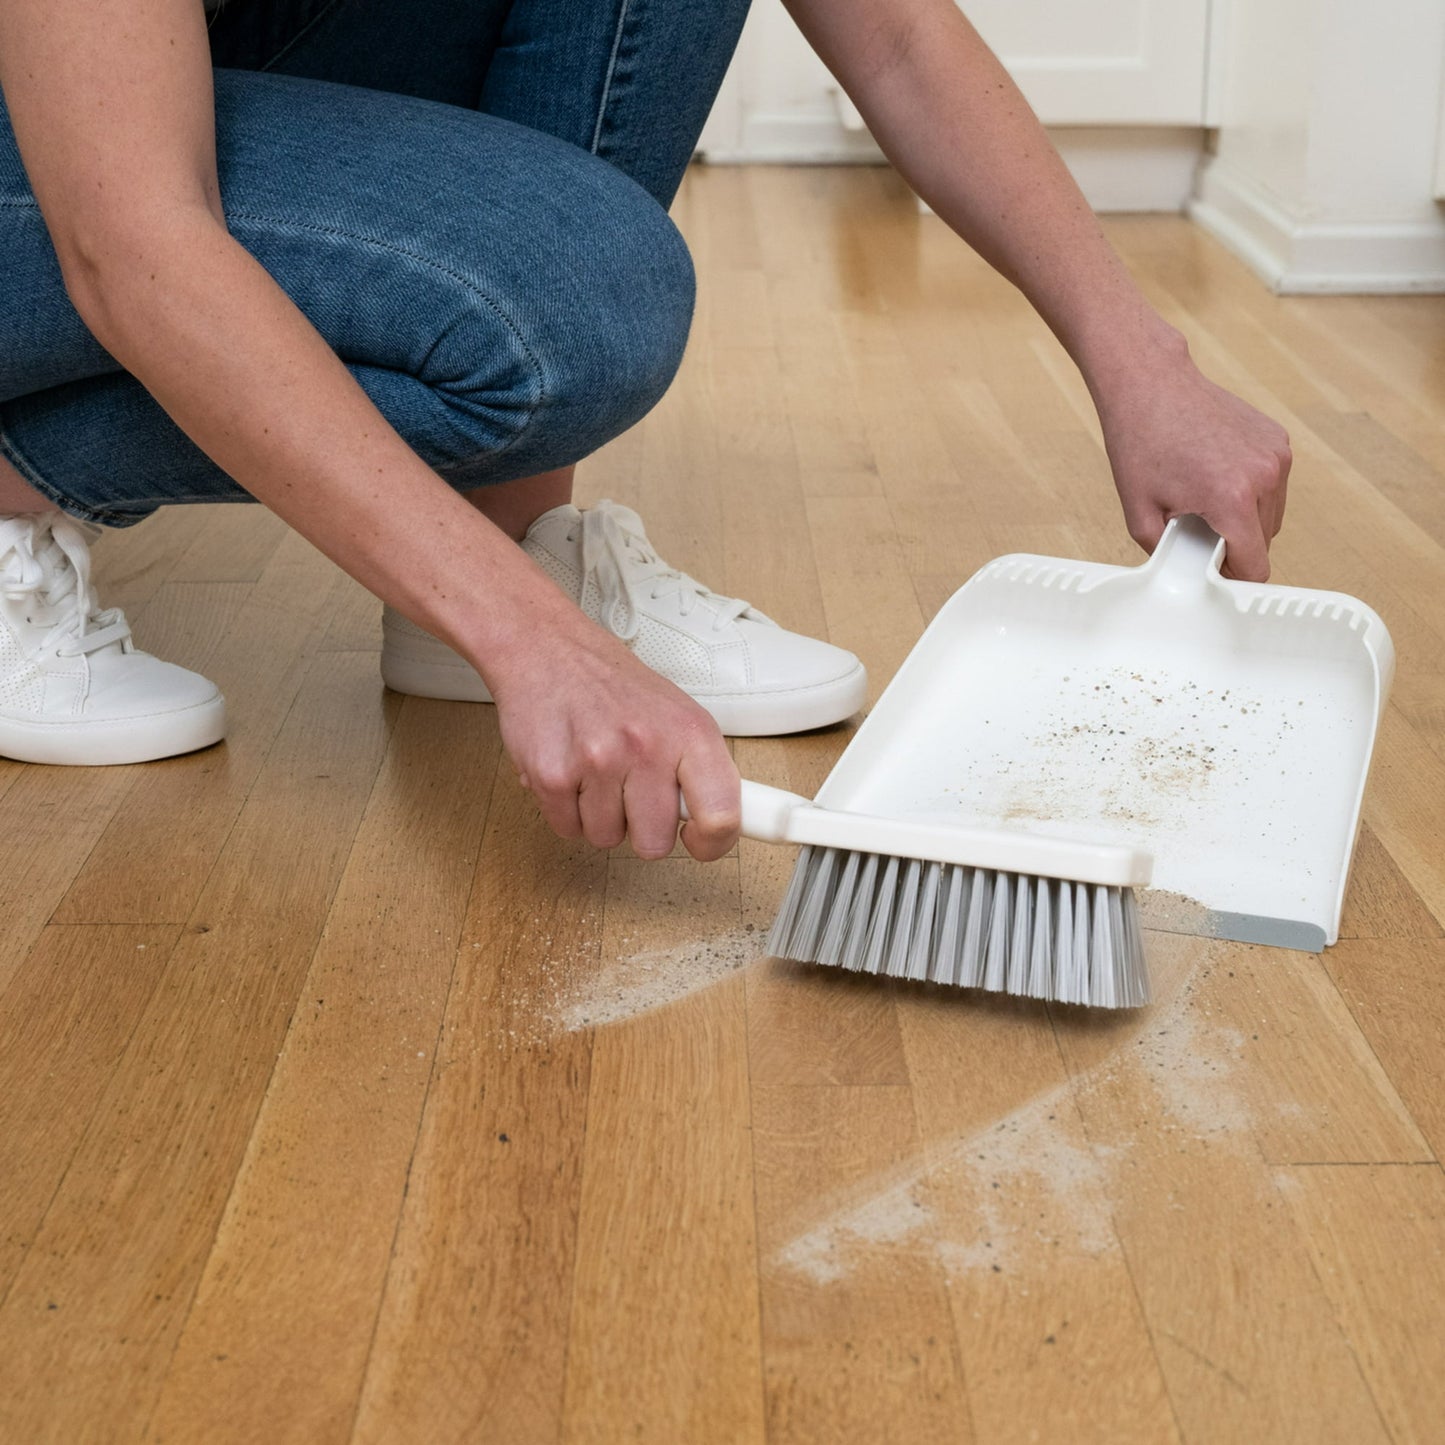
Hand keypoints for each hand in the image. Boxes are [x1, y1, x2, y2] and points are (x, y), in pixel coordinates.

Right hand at [486, 613, 740, 861]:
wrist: (546, 648)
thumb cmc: (612, 685)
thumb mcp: (676, 712)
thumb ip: (698, 768)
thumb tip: (719, 825)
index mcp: (690, 732)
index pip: (721, 815)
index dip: (712, 843)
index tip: (697, 840)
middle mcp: (648, 747)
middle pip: (655, 844)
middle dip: (641, 827)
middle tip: (629, 789)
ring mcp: (598, 761)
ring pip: (607, 838)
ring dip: (599, 815)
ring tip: (594, 770)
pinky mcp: (551, 775)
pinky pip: (567, 828)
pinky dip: (565, 809)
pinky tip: (569, 769)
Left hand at [1092, 336, 1291, 580]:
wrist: (1151, 385)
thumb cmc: (1140, 442)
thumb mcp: (1139, 514)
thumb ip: (1168, 554)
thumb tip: (1186, 575)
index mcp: (1231, 498)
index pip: (1255, 566)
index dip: (1233, 578)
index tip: (1214, 573)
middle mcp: (1263, 476)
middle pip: (1264, 542)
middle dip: (1233, 545)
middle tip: (1195, 527)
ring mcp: (1276, 455)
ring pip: (1271, 516)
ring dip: (1244, 519)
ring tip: (1204, 498)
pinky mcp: (1278, 440)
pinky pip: (1272, 486)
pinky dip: (1251, 492)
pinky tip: (1216, 474)